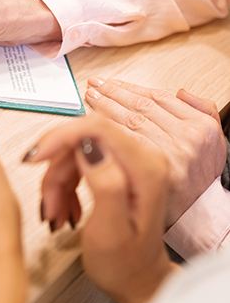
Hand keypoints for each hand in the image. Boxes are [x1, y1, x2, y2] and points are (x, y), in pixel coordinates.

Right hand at [28, 115, 177, 302]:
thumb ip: (105, 185)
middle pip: (81, 139)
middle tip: (48, 205)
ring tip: (55, 213)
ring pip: (74, 150)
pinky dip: (63, 183)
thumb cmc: (124, 263)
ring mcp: (129, 158)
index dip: (60, 137)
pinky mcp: (117, 163)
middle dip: (55, 169)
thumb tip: (88, 145)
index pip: (96, 128)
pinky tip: (64, 207)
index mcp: (145, 167)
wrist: (136, 280)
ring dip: (56, 181)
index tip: (33, 159)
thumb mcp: (110, 231)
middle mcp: (141, 155)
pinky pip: (77, 159)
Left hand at [85, 79, 226, 225]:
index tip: (110, 83)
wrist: (194, 219)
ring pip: (128, 121)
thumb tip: (181, 92)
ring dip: (104, 106)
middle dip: (112, 93)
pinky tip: (91, 122)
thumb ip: (202, 112)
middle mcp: (185, 139)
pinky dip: (103, 129)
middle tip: (93, 86)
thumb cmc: (198, 178)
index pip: (157, 98)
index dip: (130, 88)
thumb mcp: (214, 142)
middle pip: (139, 107)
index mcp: (200, 127)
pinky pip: (120, 142)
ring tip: (90, 97)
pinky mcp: (148, 171)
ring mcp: (166, 155)